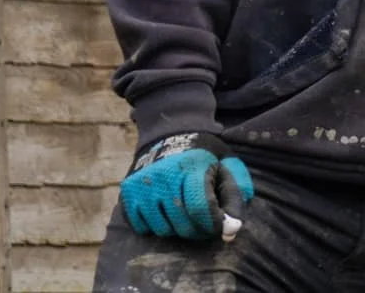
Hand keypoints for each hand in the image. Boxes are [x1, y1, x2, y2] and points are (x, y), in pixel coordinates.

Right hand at [120, 132, 252, 241]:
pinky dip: (156, 227)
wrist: (170, 133)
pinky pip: (141, 227)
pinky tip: (166, 215)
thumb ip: (236, 189)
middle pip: (181, 221)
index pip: (200, 206)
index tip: (219, 228)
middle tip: (204, 228)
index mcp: (192, 166)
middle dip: (198, 231)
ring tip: (186, 219)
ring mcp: (143, 184)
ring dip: (177, 230)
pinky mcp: (128, 192)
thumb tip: (234, 226)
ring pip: (162, 228)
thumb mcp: (226, 161)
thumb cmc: (203, 153)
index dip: (212, 223)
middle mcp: (165, 175)